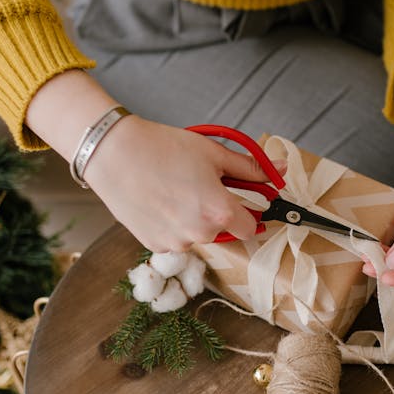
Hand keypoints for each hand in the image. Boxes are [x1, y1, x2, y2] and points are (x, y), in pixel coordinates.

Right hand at [84, 115, 286, 252]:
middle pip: (223, 231)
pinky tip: (159, 200)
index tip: (241, 200)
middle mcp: (200, 234)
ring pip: (197, 236)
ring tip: (175, 190)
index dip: (249, 213)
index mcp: (220, 212)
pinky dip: (172, 224)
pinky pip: (174, 239)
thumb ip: (251, 167)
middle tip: (200, 186)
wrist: (113, 153)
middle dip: (218, 213)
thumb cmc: (163, 148)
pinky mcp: (154, 245)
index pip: (252, 227)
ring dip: (193, 219)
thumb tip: (280, 169)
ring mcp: (175, 244)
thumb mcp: (214, 153)